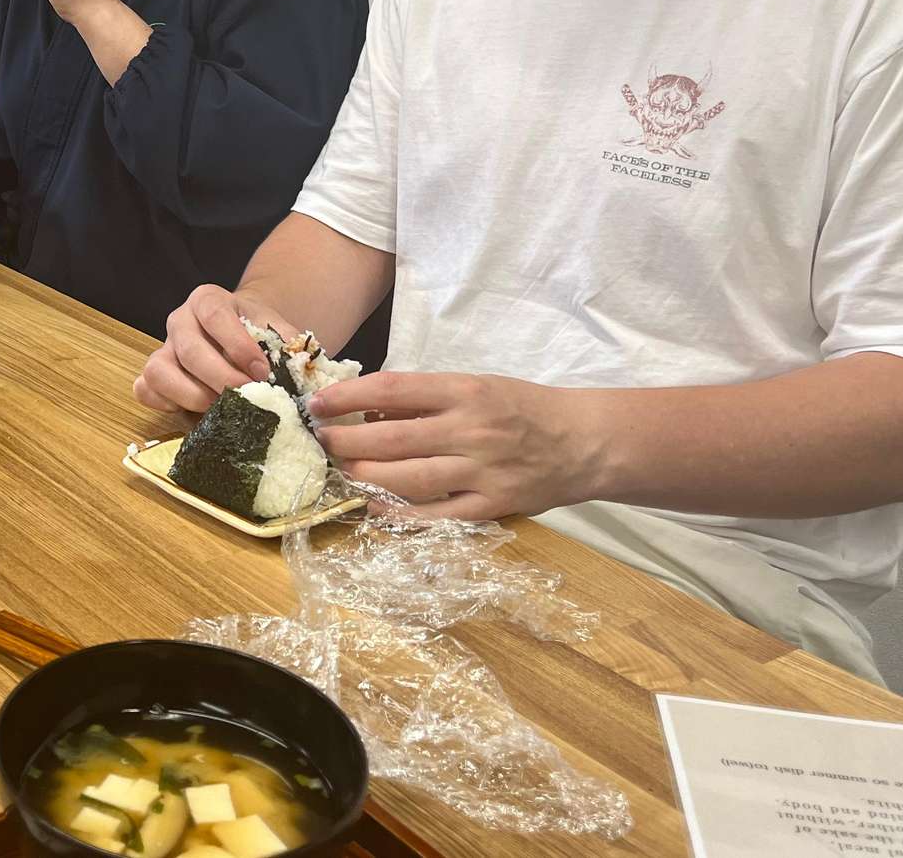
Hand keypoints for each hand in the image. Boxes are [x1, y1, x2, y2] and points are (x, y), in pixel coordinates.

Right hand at [135, 285, 298, 413]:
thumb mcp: (274, 330)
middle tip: (247, 397)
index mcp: (207, 300)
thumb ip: (287, 344)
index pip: (216, 316)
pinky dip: (167, 404)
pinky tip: (195, 411)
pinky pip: (145, 390)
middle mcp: (179, 320)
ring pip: (159, 372)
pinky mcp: (151, 375)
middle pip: (189, 350)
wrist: (239, 339)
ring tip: (220, 409)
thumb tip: (301, 369)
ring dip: (191, 395)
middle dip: (220, 379)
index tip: (262, 372)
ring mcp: (161, 348)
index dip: (238, 346)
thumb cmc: (256, 336)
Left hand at [307, 373, 605, 521]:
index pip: (392, 390)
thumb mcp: (477, 386)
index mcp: (464, 390)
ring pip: (406, 478)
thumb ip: (427, 399)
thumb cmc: (523, 408)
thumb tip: (367, 409)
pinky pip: (435, 515)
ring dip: (364, 476)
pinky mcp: (490, 506)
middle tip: (321, 441)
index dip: (348, 397)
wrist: (584, 442)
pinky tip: (374, 507)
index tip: (318, 403)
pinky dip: (399, 513)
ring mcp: (480, 471)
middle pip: (391, 438)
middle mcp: (469, 429)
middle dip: (345, 441)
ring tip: (342, 471)